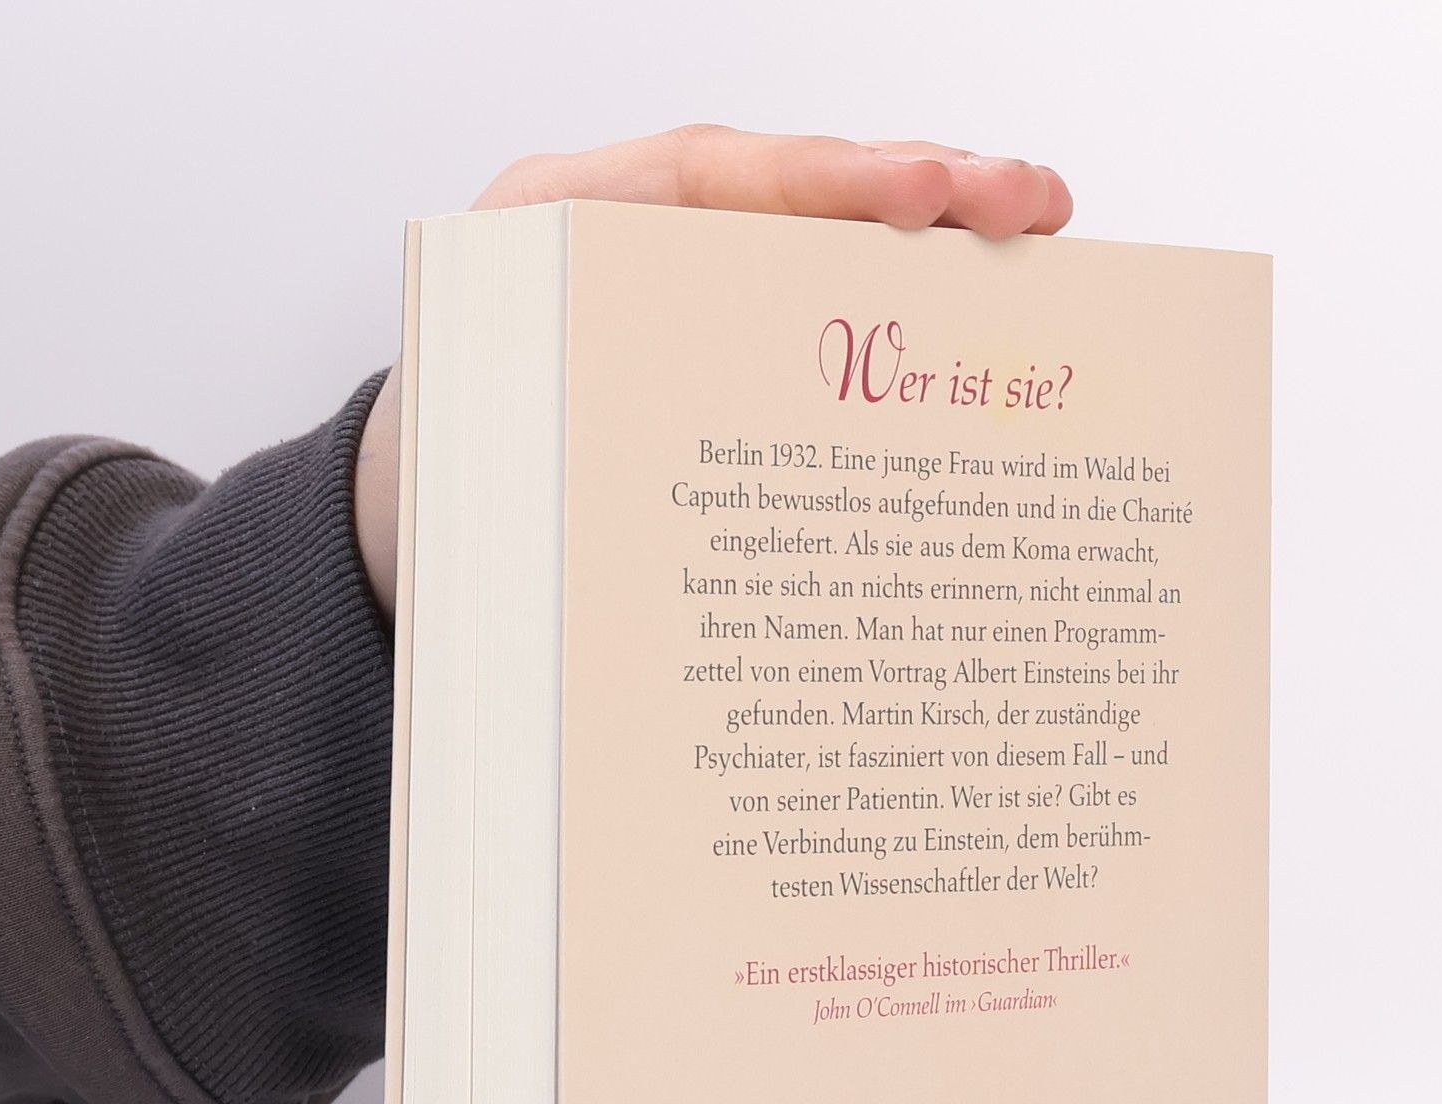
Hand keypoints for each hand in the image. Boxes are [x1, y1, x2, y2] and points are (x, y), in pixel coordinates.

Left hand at [352, 126, 1073, 617]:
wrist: (406, 499)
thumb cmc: (447, 487)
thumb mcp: (477, 481)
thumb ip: (563, 488)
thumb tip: (690, 584)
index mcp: (546, 236)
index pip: (697, 180)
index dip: (818, 187)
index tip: (922, 195)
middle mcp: (622, 235)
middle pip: (784, 190)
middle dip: (917, 189)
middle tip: (1028, 203)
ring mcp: (678, 275)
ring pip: (813, 241)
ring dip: (929, 242)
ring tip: (1035, 227)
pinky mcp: (716, 327)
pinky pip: (810, 301)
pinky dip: (893, 306)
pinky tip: (973, 314)